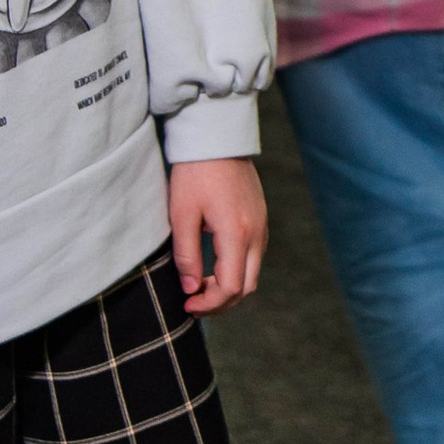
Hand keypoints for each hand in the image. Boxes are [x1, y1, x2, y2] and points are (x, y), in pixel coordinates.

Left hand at [167, 156, 266, 315]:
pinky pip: (254, 257)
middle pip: (247, 287)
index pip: (231, 287)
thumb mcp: (182, 215)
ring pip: (252, 273)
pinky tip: (215, 267)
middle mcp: (256, 233)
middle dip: (221, 302)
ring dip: (229, 287)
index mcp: (236, 233)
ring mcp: (262, 226)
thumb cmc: (195, 174)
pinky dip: (237, 271)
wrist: (217, 138)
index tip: (187, 305)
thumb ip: (187, 255)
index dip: (209, 304)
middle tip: (193, 304)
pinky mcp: (260, 219)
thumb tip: (191, 288)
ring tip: (200, 287)